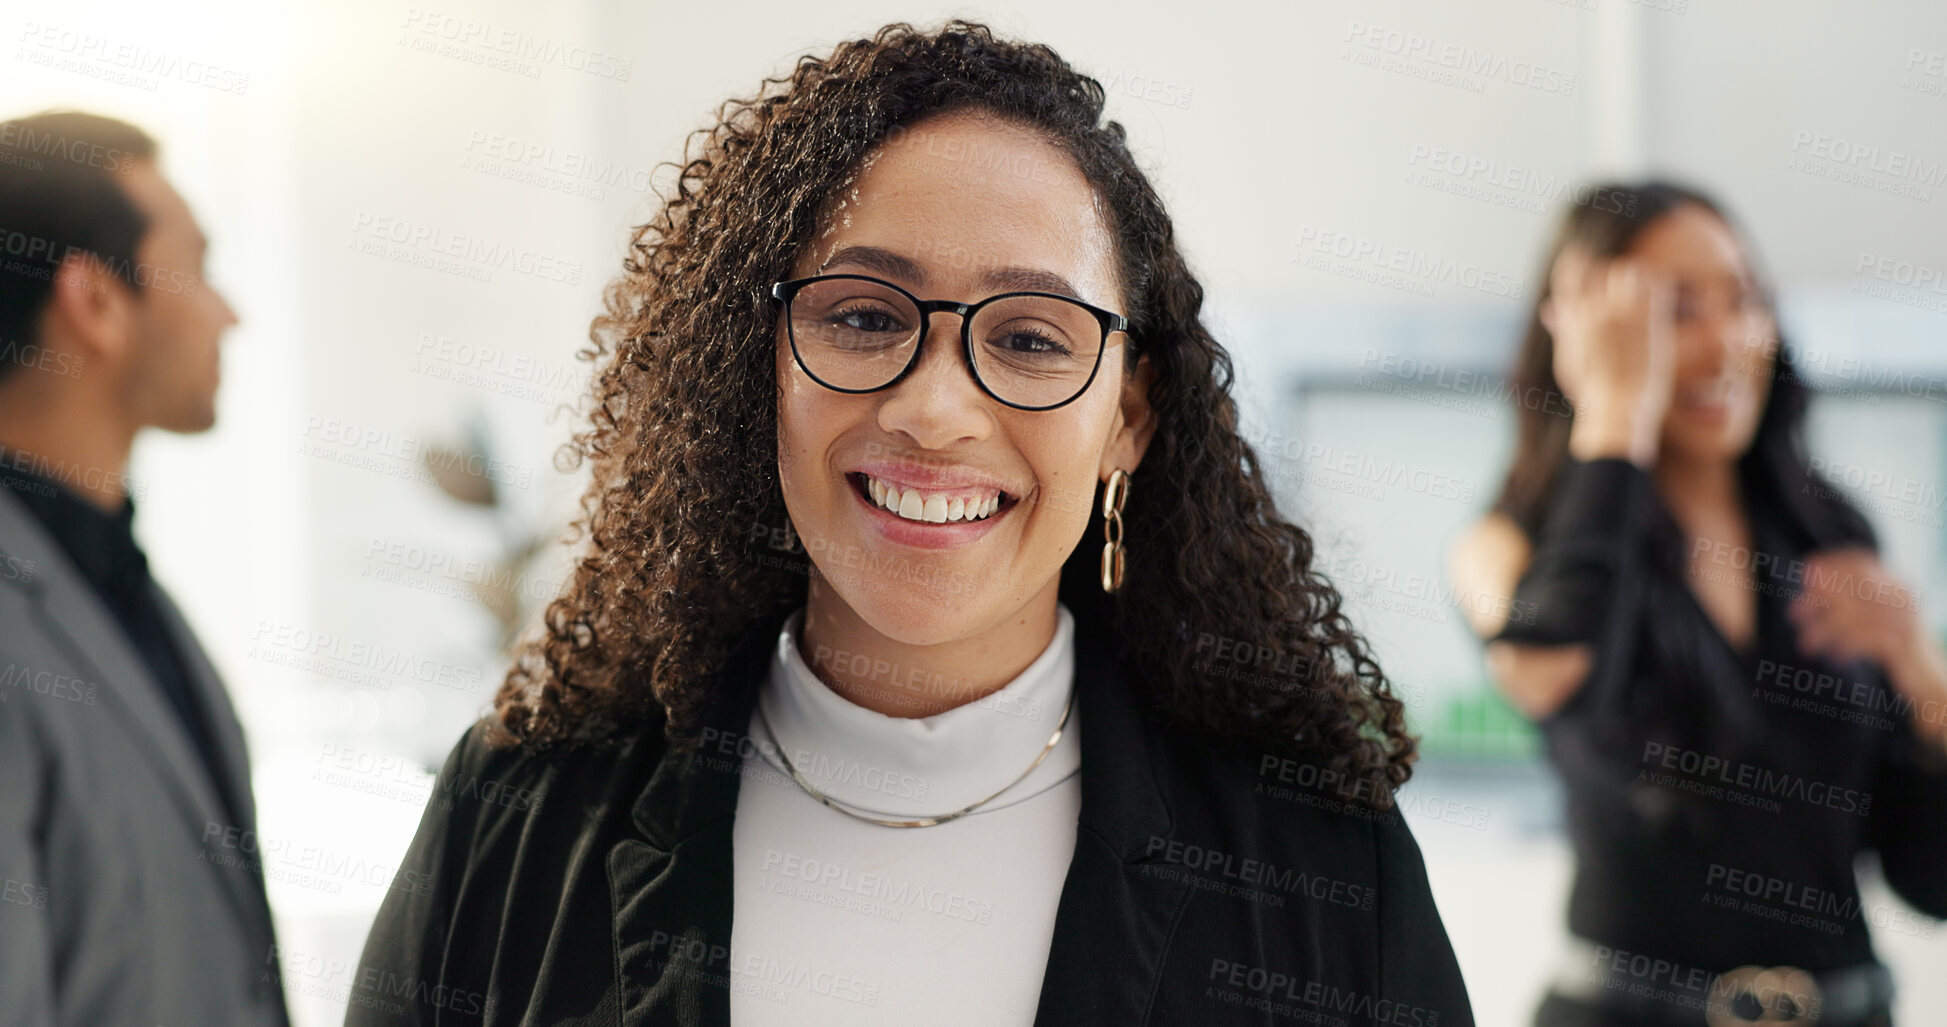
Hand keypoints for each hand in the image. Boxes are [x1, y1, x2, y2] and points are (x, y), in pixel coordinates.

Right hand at [1542, 246, 1675, 466]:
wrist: (1616, 409)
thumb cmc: (1590, 391)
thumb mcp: (1568, 359)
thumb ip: (1563, 327)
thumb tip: (1548, 307)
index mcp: (1570, 319)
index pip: (1568, 275)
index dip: (1574, 262)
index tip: (1577, 254)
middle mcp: (1592, 310)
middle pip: (1601, 271)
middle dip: (1608, 279)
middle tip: (1619, 295)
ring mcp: (1620, 312)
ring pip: (1626, 271)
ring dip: (1631, 280)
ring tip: (1637, 297)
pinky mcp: (1647, 318)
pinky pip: (1655, 283)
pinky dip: (1656, 287)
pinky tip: (1656, 301)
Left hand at [1790, 547, 1946, 744]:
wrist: (1928, 676)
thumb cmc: (1893, 645)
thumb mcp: (1871, 617)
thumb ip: (1846, 599)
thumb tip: (1809, 581)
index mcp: (1897, 584)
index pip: (1861, 562)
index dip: (1832, 563)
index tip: (1805, 569)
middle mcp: (1903, 597)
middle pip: (1852, 588)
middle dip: (1820, 598)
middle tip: (1794, 614)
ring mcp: (1906, 619)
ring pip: (1854, 616)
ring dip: (1824, 631)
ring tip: (1805, 644)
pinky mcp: (1905, 644)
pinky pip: (1866, 639)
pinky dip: (1845, 647)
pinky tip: (1834, 657)